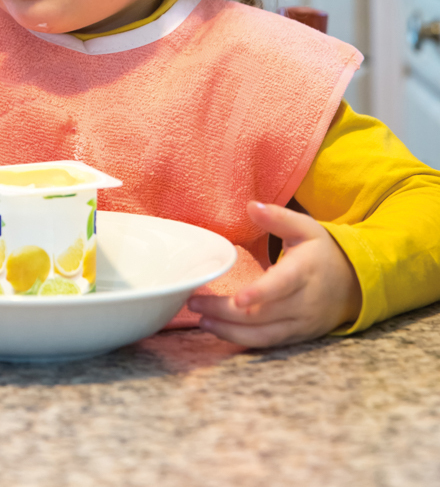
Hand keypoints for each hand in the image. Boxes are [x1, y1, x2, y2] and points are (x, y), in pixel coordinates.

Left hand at [187, 201, 362, 347]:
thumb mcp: (306, 228)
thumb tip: (251, 206)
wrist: (354, 285)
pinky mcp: (296, 336)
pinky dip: (242, 340)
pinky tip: (218, 330)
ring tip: (201, 320)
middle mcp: (304, 302)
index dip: (260, 293)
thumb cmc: (323, 252)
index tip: (237, 297)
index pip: (282, 285)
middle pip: (264, 314)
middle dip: (226, 312)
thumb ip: (278, 217)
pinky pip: (267, 343)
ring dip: (229, 330)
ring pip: (264, 334)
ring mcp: (300, 323)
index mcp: (305, 271)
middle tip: (194, 303)